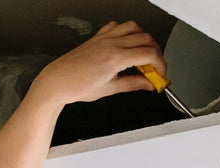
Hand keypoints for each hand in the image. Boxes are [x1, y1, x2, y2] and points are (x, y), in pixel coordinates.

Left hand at [30, 21, 168, 106]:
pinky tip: (127, 45)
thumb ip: (133, 84)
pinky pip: (118, 26)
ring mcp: (104, 37)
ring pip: (134, 28)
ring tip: (144, 55)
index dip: (160, 64)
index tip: (161, 74)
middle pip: (146, 39)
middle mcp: (111, 43)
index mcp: (115, 58)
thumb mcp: (110, 89)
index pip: (149, 54)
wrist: (58, 81)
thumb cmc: (77, 86)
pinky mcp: (98, 36)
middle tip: (155, 68)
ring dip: (144, 39)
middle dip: (156, 53)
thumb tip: (148, 84)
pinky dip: (128, 32)